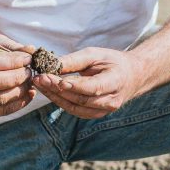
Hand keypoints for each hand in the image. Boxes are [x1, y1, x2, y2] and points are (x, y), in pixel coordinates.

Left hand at [31, 47, 145, 118]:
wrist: (130, 76)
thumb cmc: (112, 62)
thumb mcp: (95, 54)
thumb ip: (74, 60)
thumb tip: (51, 64)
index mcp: (116, 82)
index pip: (92, 87)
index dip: (72, 85)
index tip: (52, 77)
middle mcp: (111, 101)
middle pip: (80, 99)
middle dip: (57, 89)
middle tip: (39, 78)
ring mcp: (104, 111)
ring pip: (75, 107)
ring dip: (54, 97)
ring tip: (39, 84)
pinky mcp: (95, 114)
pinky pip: (75, 110)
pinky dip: (60, 101)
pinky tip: (48, 91)